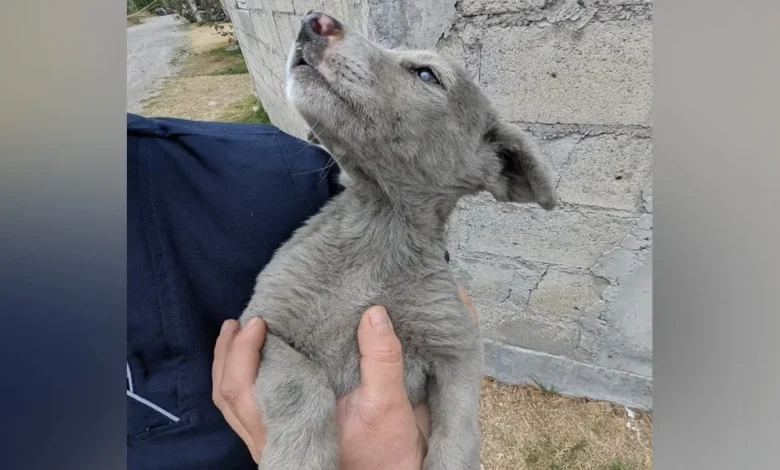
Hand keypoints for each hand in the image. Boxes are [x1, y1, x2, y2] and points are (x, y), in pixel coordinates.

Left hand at [212, 288, 477, 467]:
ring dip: (227, 369)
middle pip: (228, 394)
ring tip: (236, 337)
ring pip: (230, 407)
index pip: (245, 387)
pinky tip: (254, 367)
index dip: (244, 350)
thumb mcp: (389, 403)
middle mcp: (270, 439)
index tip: (259, 320)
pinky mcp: (278, 445)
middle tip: (240, 322)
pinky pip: (241, 414)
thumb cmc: (385, 451)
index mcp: (289, 426)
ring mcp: (270, 444)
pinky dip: (239, 384)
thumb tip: (374, 315)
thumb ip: (381, 359)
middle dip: (228, 354)